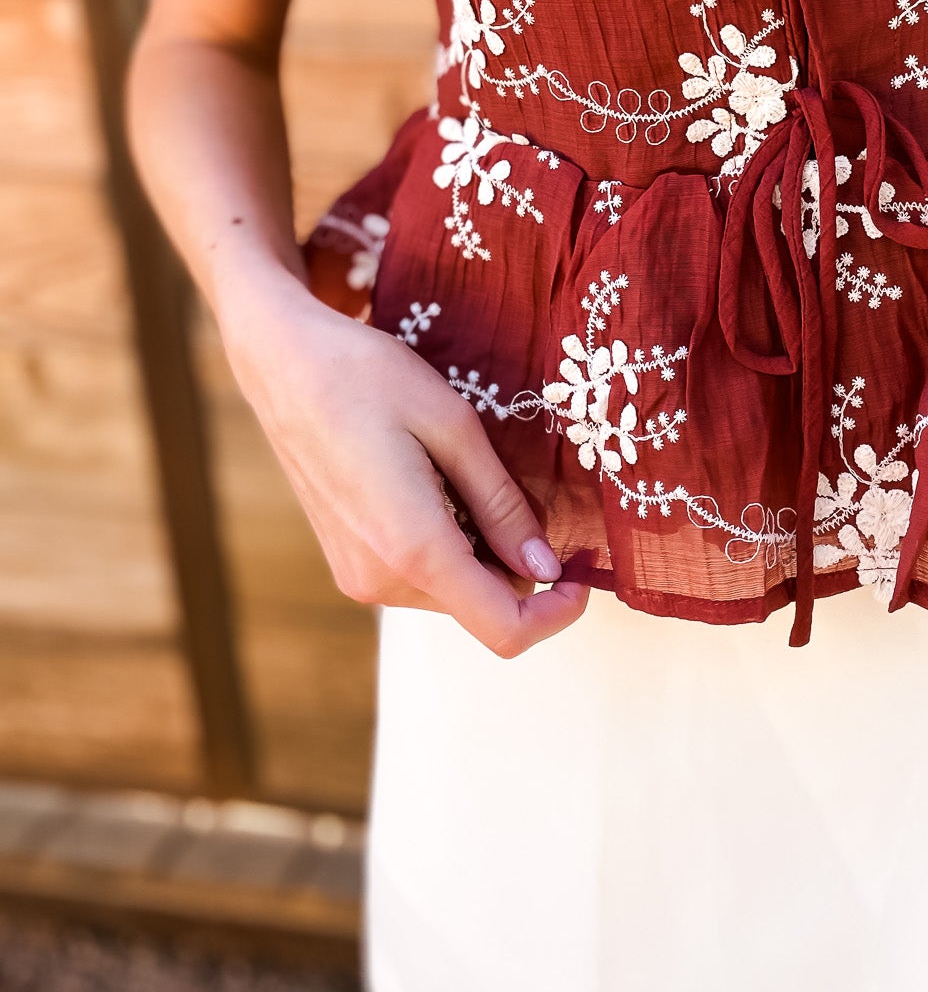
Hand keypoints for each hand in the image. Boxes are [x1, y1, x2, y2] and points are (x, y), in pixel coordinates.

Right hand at [220, 268, 588, 656]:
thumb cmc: (367, 377)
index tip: (582, 572)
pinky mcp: (347, 563)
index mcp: (414, 549)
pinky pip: (420, 572)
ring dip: (478, 545)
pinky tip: (429, 478)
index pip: (503, 628)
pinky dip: (446, 539)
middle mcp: (380, 580)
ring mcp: (357, 576)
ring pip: (453, 587)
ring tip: (453, 467)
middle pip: (482, 604)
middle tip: (508, 480)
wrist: (281, 362)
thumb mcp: (454, 427)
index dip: (556, 612)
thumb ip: (502, 505)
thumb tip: (544, 566)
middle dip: (515, 559)